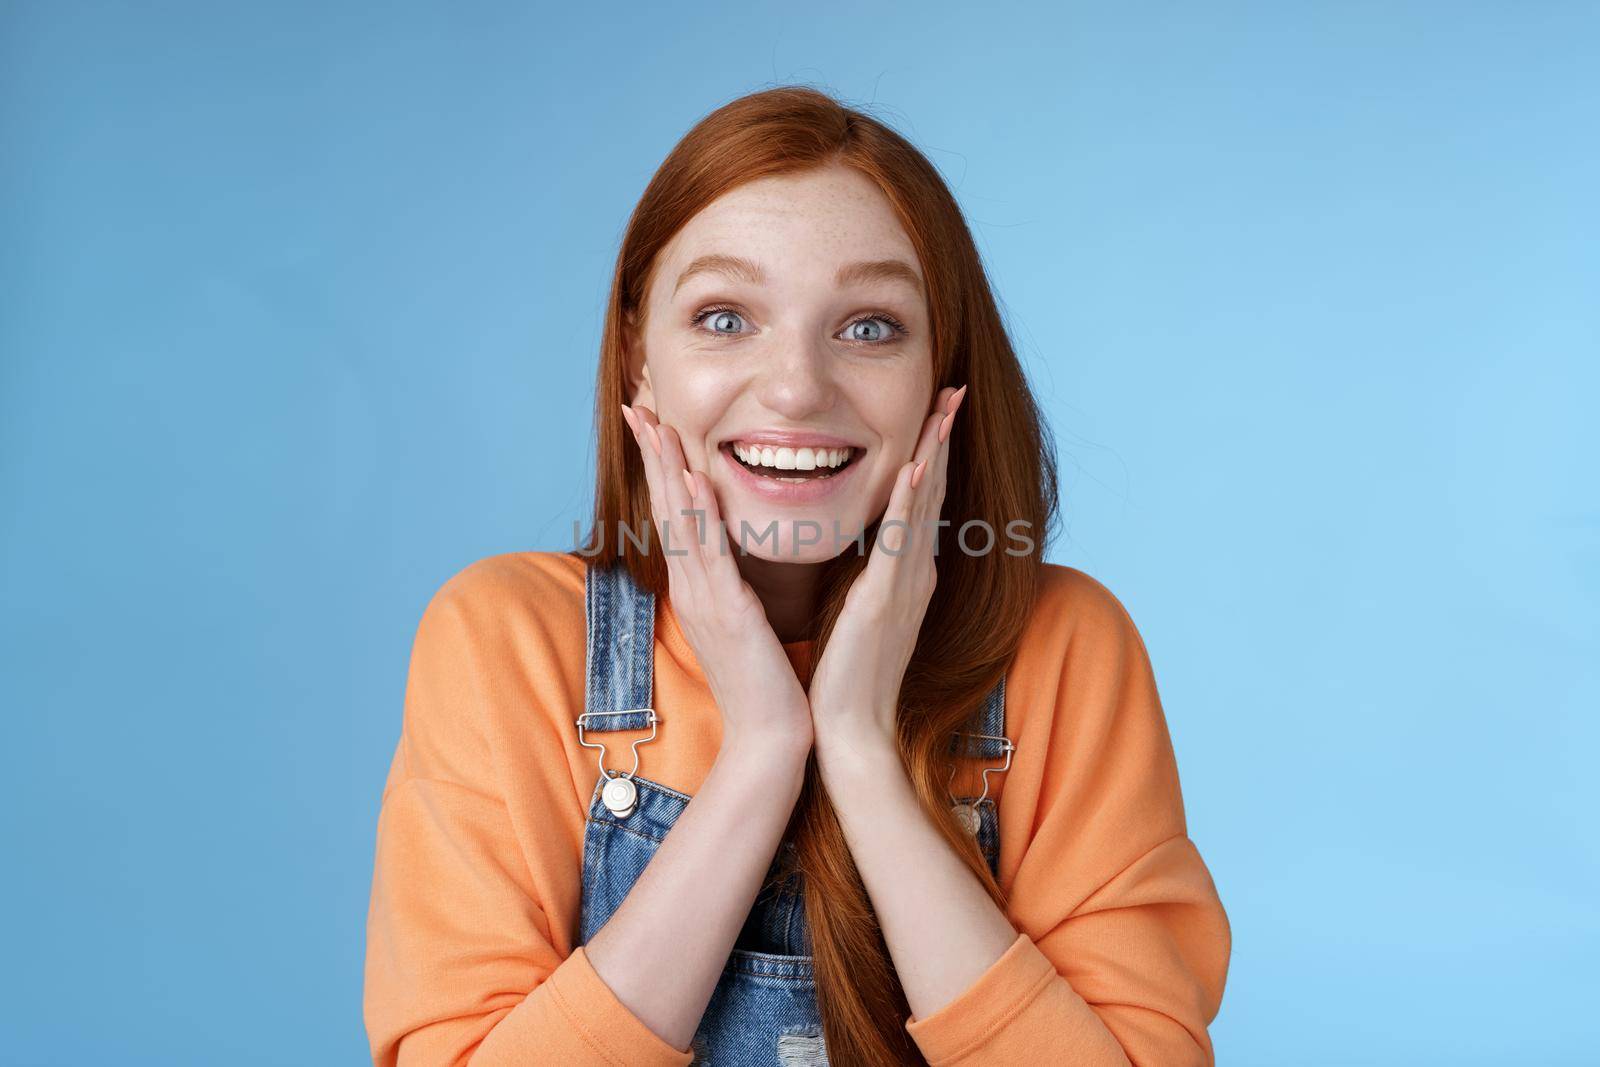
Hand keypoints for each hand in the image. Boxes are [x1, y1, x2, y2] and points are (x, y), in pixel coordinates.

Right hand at [621, 404, 814, 758]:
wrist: (769, 735)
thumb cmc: (764, 681)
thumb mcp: (742, 622)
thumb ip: (731, 586)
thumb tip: (730, 557)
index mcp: (698, 587)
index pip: (676, 515)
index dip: (663, 467)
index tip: (654, 424)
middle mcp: (692, 586)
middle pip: (666, 508)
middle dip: (653, 455)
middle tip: (638, 406)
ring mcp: (704, 598)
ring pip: (680, 522)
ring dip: (667, 470)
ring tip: (656, 425)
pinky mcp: (726, 611)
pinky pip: (710, 554)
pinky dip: (698, 515)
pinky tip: (690, 482)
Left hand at [808, 384, 966, 777]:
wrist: (852, 732)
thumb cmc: (851, 677)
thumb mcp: (865, 612)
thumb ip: (876, 578)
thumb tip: (877, 549)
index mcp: (908, 575)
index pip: (924, 502)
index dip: (933, 454)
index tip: (938, 411)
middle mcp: (917, 573)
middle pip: (934, 493)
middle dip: (943, 439)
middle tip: (954, 390)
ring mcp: (907, 585)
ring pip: (925, 507)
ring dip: (934, 454)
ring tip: (944, 410)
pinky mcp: (886, 601)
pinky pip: (900, 542)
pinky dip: (910, 503)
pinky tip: (916, 469)